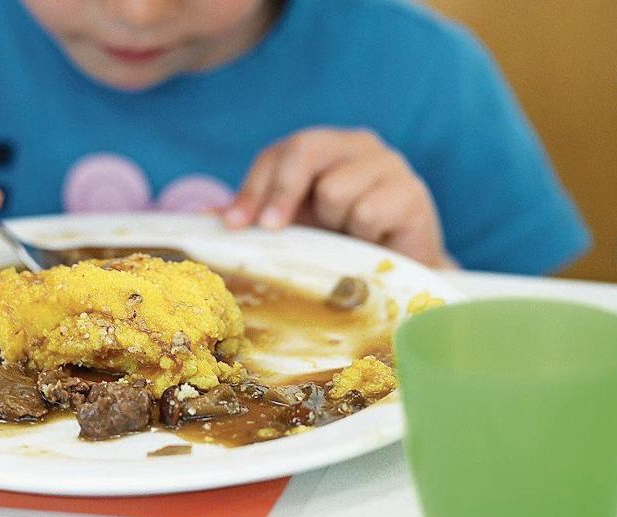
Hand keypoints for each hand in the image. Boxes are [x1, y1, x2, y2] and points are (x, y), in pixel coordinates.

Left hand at [223, 128, 455, 267]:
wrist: (398, 272)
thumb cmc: (340, 244)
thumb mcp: (294, 227)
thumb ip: (255, 217)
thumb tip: (204, 220)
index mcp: (324, 147)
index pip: (280, 153)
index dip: (254, 189)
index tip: (235, 226)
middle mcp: (357, 144)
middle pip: (306, 152)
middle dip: (282, 195)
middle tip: (272, 230)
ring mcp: (388, 164)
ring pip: (336, 189)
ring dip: (333, 225)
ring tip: (347, 237)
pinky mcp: (412, 193)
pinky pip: (369, 212)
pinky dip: (363, 236)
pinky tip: (372, 243)